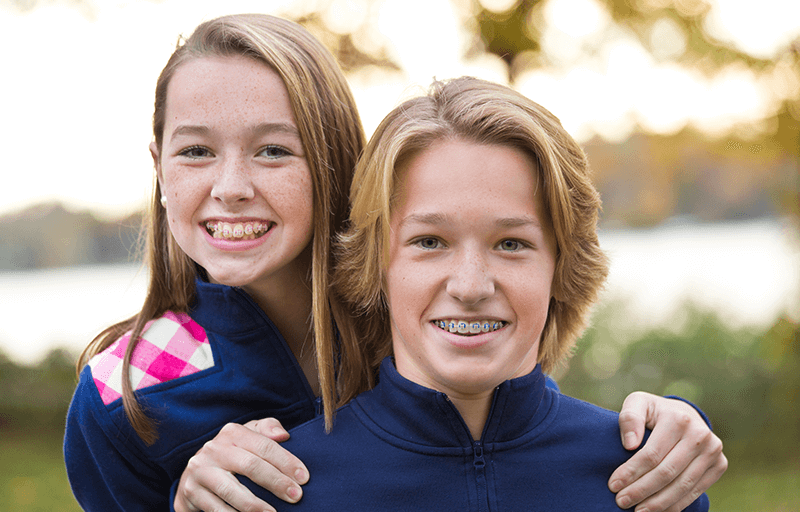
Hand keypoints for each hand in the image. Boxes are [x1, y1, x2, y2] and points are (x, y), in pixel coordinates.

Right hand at [174, 418, 308, 511]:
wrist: (194, 474)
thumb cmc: (233, 454)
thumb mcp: (248, 436)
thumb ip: (267, 429)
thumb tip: (283, 435)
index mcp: (232, 432)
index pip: (264, 445)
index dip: (286, 461)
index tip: (304, 478)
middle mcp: (214, 449)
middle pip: (250, 466)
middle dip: (276, 482)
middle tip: (296, 497)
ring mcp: (200, 471)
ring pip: (231, 490)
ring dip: (255, 506)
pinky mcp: (191, 492)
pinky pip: (216, 509)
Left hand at [609, 392, 726, 511]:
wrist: (685, 414)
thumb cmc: (654, 412)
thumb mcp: (638, 404)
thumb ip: (630, 418)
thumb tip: (630, 444)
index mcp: (678, 419)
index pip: (651, 454)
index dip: (631, 472)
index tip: (613, 485)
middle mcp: (700, 435)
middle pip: (666, 472)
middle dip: (641, 490)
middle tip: (622, 501)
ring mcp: (713, 451)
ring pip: (682, 486)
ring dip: (658, 502)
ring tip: (638, 510)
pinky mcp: (720, 465)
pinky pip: (695, 491)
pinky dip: (675, 504)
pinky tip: (658, 510)